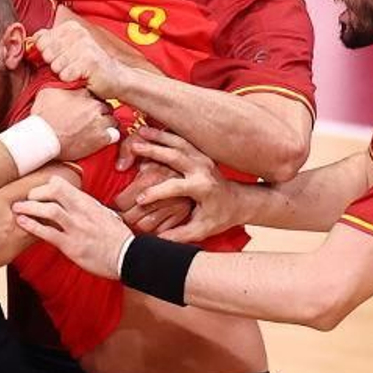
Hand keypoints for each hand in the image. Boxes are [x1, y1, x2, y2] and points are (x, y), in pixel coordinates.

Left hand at [11, 178, 131, 277]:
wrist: (128, 256)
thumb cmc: (117, 238)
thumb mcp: (104, 214)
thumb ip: (87, 207)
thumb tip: (75, 202)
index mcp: (88, 203)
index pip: (62, 184)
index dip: (46, 186)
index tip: (39, 192)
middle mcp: (82, 212)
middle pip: (53, 191)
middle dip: (35, 193)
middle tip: (26, 199)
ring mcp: (76, 228)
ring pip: (49, 210)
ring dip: (29, 208)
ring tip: (17, 209)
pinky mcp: (71, 245)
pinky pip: (48, 233)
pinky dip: (32, 226)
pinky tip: (22, 223)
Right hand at [29, 87, 119, 161]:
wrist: (43, 138)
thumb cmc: (42, 116)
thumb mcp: (47, 92)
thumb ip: (60, 84)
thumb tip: (62, 78)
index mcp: (83, 93)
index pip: (95, 93)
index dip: (91, 101)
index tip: (85, 107)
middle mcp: (94, 106)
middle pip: (105, 106)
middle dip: (99, 112)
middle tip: (89, 119)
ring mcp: (99, 122)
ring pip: (112, 120)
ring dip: (105, 124)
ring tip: (95, 129)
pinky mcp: (101, 138)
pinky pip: (114, 135)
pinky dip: (109, 136)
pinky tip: (100, 138)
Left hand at [34, 21, 124, 96]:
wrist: (114, 77)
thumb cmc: (86, 65)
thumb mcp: (66, 49)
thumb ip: (47, 42)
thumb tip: (31, 40)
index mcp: (70, 27)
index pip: (41, 40)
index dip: (46, 54)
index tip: (61, 57)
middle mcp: (78, 33)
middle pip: (46, 53)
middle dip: (54, 64)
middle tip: (70, 66)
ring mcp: (84, 46)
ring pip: (55, 65)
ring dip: (63, 73)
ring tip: (76, 71)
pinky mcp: (90, 61)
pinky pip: (65, 74)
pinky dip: (70, 80)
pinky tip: (80, 77)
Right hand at [121, 126, 240, 243]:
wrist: (238, 201)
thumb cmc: (219, 216)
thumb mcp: (201, 230)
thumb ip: (178, 235)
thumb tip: (155, 241)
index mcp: (203, 187)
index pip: (175, 187)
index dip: (156, 193)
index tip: (139, 200)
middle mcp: (203, 169)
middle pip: (175, 155)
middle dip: (154, 150)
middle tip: (134, 147)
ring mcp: (202, 158)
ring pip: (178, 142)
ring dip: (158, 136)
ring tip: (139, 132)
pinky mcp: (200, 153)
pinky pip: (182, 140)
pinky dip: (166, 134)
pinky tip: (151, 131)